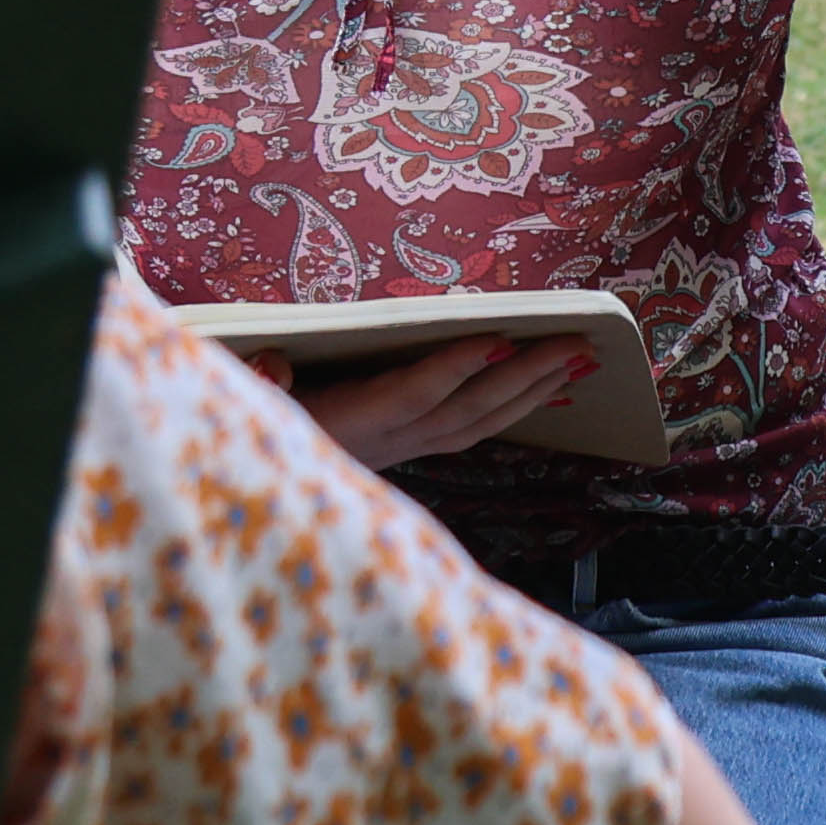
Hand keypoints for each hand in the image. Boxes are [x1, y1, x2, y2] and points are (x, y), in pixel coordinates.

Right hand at [239, 333, 594, 468]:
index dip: (454, 368)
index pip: (410, 394)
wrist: (257, 485)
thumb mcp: (245, 399)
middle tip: (578, 345)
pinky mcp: (409, 448)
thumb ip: (259, 382)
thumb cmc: (254, 426)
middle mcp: (385, 441)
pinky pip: (473, 430)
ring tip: (581, 362)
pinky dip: (515, 407)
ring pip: (479, 423)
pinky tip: (550, 389)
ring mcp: (402, 449)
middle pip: (465, 409)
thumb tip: (271, 366)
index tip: (498, 339)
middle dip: (524, 376)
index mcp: (348, 424)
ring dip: (533, 391)